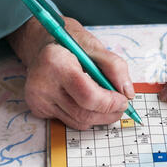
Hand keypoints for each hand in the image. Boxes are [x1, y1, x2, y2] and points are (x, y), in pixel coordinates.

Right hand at [7, 16, 134, 129]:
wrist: (44, 45)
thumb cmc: (72, 43)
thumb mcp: (96, 47)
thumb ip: (116, 68)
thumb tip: (128, 94)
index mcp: (56, 63)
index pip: (88, 96)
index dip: (110, 103)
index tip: (124, 101)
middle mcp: (42, 84)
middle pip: (84, 114)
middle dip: (109, 114)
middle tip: (122, 106)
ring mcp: (38, 99)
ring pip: (78, 122)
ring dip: (100, 117)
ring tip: (109, 104)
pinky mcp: (38, 109)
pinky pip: (70, 121)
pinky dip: (85, 116)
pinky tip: (89, 103)